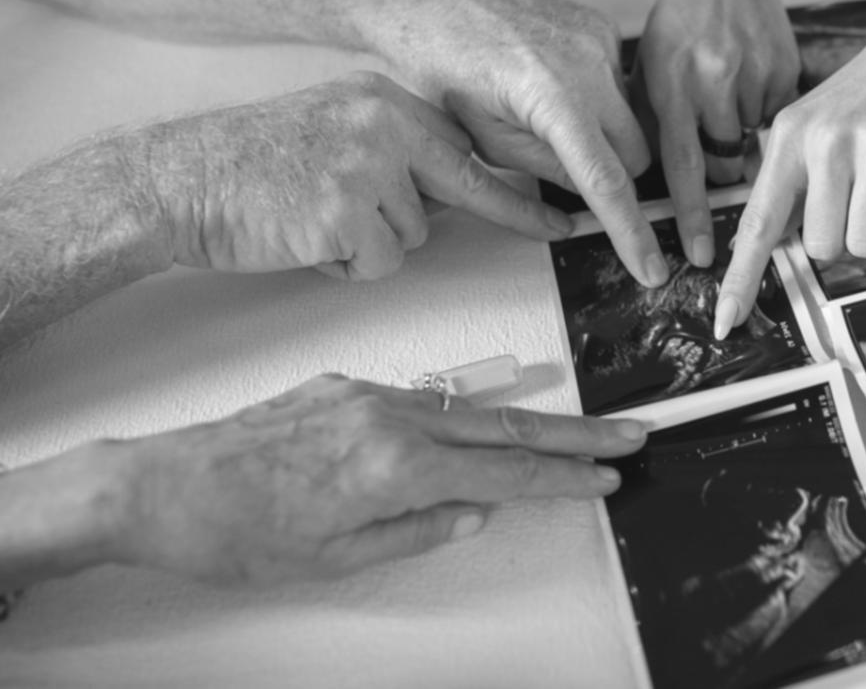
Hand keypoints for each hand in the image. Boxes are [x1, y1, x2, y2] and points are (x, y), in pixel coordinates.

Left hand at [100, 374, 644, 584]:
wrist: (158, 486)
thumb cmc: (235, 531)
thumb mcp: (336, 558)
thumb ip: (419, 530)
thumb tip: (476, 512)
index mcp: (396, 468)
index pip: (506, 476)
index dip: (566, 479)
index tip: (608, 477)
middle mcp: (390, 419)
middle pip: (507, 428)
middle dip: (576, 434)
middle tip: (630, 433)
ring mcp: (368, 394)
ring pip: (469, 408)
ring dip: (527, 423)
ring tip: (573, 433)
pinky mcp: (343, 384)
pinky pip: (422, 399)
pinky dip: (462, 415)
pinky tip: (477, 428)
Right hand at [142, 71, 571, 280]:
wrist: (182, 179)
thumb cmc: (253, 164)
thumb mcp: (335, 128)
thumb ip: (395, 149)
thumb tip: (451, 191)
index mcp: (383, 101)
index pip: (466, 146)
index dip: (512, 185)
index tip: (558, 207)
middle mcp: (383, 126)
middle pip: (463, 187)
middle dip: (509, 213)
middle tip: (555, 230)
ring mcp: (366, 169)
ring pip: (414, 235)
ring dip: (375, 245)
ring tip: (316, 221)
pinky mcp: (346, 215)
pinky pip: (379, 263)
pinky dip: (347, 266)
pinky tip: (306, 240)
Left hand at [387, 0, 666, 286]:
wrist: (433, 4)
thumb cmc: (442, 69)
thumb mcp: (487, 141)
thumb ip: (547, 170)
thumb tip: (591, 189)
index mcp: (554, 96)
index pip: (607, 182)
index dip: (631, 232)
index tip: (650, 267)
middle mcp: (589, 61)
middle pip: (635, 152)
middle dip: (608, 172)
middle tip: (552, 159)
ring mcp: (599, 38)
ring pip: (632, 119)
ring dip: (602, 133)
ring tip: (544, 113)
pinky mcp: (601, 26)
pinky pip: (620, 83)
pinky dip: (597, 99)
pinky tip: (554, 86)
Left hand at [638, 0, 799, 266]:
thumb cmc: (677, 20)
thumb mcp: (648, 66)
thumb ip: (650, 122)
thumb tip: (651, 186)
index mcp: (671, 83)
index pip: (681, 165)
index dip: (691, 215)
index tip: (700, 256)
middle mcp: (712, 79)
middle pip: (727, 163)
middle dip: (725, 164)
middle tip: (721, 135)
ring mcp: (753, 73)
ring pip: (755, 143)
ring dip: (745, 133)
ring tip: (732, 89)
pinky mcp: (786, 67)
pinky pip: (780, 117)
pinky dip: (767, 110)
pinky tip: (753, 76)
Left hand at [714, 0, 865, 336]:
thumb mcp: (818, 121)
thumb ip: (794, 177)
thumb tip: (780, 240)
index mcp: (788, 135)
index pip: (757, 222)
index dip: (741, 278)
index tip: (725, 320)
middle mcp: (823, 140)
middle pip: (822, 247)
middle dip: (845, 233)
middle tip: (862, 190)